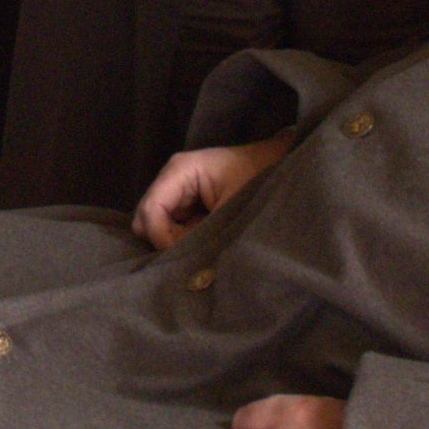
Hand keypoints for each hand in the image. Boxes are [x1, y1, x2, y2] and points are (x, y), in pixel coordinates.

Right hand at [132, 135, 291, 249]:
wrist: (282, 166)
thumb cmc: (259, 179)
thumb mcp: (231, 209)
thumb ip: (200, 235)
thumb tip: (181, 263)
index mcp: (179, 170)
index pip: (150, 211)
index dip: (162, 239)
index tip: (186, 256)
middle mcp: (171, 178)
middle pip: (146, 219)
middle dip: (165, 240)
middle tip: (196, 248)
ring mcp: (177, 190)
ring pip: (157, 226)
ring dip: (176, 241)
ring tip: (205, 241)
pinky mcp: (186, 203)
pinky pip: (171, 227)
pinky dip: (184, 239)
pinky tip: (207, 237)